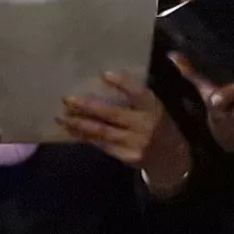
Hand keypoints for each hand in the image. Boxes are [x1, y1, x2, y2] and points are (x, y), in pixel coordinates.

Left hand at [59, 71, 187, 191]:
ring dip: (79, 124)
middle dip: (87, 106)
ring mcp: (135, 143)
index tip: (104, 74)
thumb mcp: (154, 108)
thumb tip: (103, 78)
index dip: (123, 83)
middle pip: (112, 114)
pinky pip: (101, 144)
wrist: (172, 159)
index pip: (138, 93)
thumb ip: (135, 97)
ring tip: (61, 116)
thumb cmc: (158, 124)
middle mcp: (145, 125)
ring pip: (102, 132)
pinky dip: (85, 136)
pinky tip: (71, 129)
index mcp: (153, 107)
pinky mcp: (126, 157)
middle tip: (67, 98)